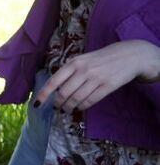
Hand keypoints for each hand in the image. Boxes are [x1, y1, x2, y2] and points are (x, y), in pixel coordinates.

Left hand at [36, 40, 159, 112]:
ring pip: (76, 99)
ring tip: (67, 109)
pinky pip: (90, 101)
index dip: (44, 94)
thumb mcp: (82, 59)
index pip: (54, 81)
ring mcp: (96, 78)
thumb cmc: (100, 59)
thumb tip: (54, 88)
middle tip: (57, 108)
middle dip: (58, 103)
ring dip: (69, 107)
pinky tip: (79, 107)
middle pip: (64, 93)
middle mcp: (83, 70)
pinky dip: (82, 107)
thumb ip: (69, 71)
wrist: (127, 55)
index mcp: (73, 63)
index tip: (37, 104)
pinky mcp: (108, 86)